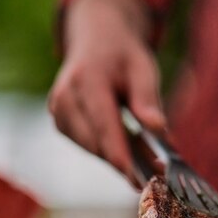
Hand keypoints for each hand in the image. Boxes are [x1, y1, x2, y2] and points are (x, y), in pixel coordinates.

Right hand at [48, 0, 165, 187]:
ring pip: (93, 149)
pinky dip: (110, 151)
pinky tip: (132, 155)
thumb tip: (159, 129)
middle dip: (129, 164)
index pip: (104, 127)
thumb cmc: (123, 53)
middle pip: (97, 144)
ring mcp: (58, 110)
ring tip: (151, 168)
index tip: (140, 181)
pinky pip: (88, 145)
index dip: (122, 157)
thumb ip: (148, 100)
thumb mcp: (143, 68)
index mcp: (86, 80)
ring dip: (120, 160)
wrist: (96, 37)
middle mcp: (64, 97)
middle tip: (159, 177)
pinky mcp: (60, 121)